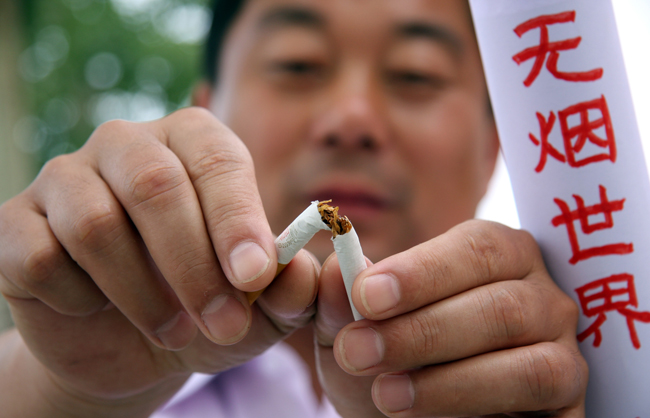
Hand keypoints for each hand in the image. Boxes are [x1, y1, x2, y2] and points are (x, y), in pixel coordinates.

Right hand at [0, 108, 317, 416]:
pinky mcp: (16, 222)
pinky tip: (96, 307)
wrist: (131, 343)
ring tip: (174, 331)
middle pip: (156, 186)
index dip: (237, 219)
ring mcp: (65, 178)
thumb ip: (285, 290)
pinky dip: (77, 299)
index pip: (217, 160)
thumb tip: (296, 273)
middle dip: (194, 267)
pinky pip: (41, 258)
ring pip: (95, 224)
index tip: (254, 276)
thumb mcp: (254, 309)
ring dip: (142, 294)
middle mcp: (126, 145)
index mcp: (191, 142)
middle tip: (224, 325)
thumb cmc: (203, 308)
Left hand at [315, 220, 586, 417]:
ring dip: (448, 378)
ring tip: (385, 394)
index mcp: (496, 255)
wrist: (414, 414)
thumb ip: (343, 300)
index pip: (475, 246)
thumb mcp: (353, 330)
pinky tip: (427, 415)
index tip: (366, 296)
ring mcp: (562, 347)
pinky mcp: (567, 400)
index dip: (421, 272)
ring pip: (527, 358)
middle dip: (422, 330)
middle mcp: (539, 294)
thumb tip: (336, 271)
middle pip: (500, 303)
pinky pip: (540, 394)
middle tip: (358, 352)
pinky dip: (478, 402)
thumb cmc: (388, 358)